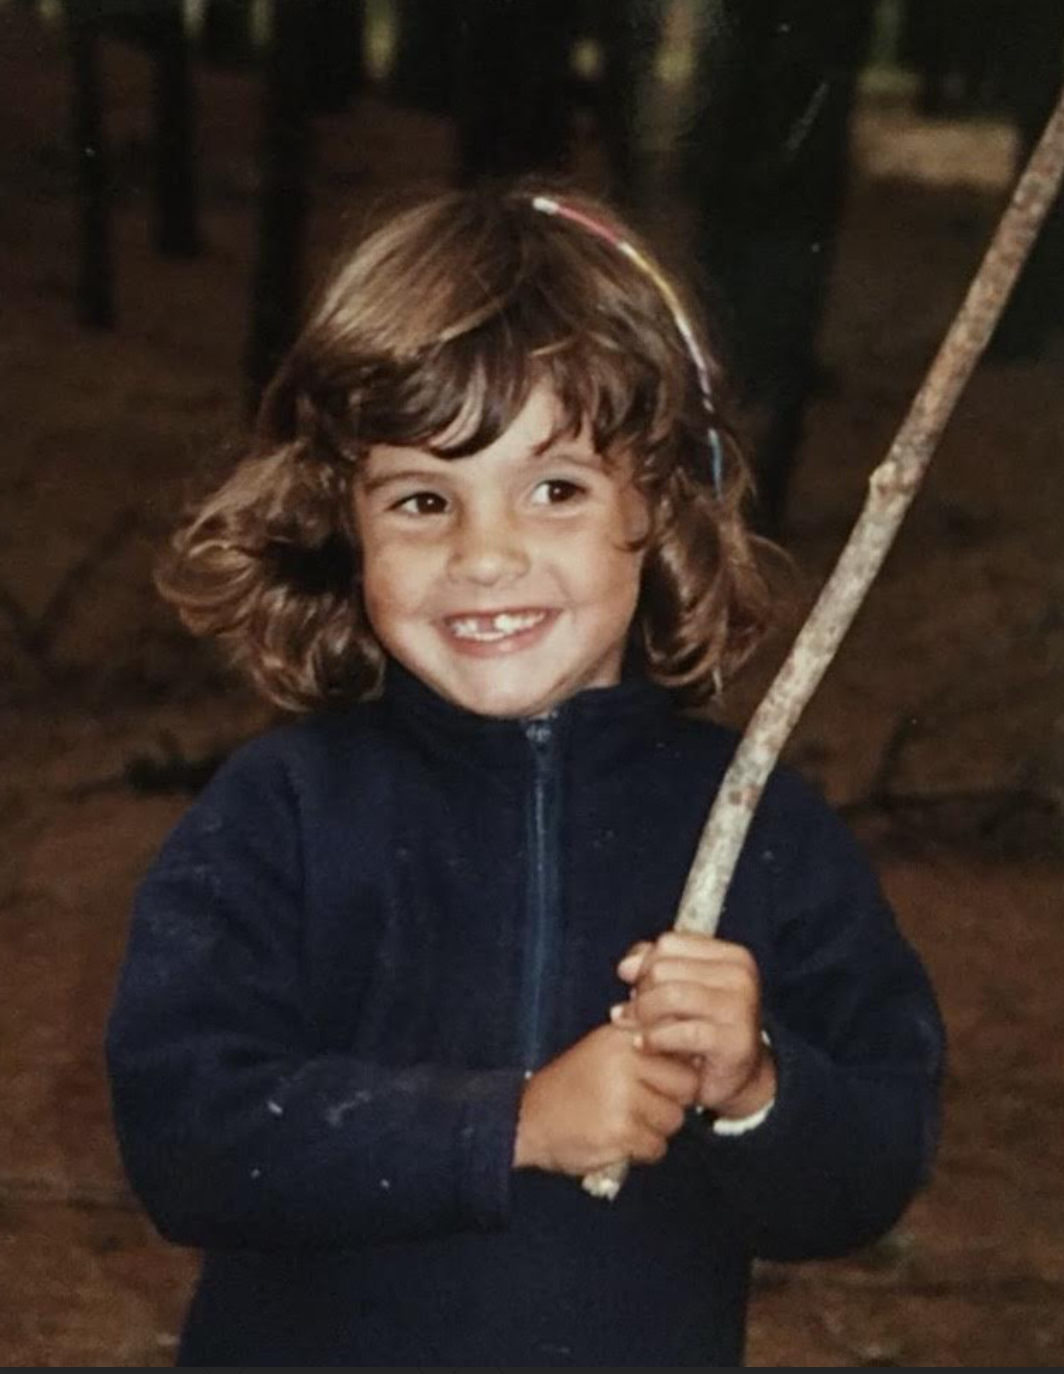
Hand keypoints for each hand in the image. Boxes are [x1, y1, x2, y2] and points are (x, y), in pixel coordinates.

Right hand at [513, 1023, 700, 1175]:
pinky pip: (656, 1147)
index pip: (680, 1051)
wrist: (528, 1118)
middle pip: (686, 1085)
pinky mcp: (620, 1131)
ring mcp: (624, 1096)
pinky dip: (642, 1151)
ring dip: (656, 1130)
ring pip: (673, 1120)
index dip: (679, 1073)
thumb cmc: (571, 1086)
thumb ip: (641, 1044)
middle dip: (673, 1102)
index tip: (664, 1084)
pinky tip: (620, 1141)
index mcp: (623, 1037)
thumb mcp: (603, 1049)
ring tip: (628, 1124)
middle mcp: (625, 1061)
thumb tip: (689, 1046)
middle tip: (646, 1108)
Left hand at [611, 931, 775, 1118]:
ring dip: (643, 1015)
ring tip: (635, 1029)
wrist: (737, 1075)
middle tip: (633, 1014)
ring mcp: (740, 1008)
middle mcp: (740, 977)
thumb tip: (625, 967)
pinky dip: (655, 1038)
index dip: (644, 966)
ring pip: (670, 996)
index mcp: (732, 956)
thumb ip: (654, 967)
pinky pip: (681, 1032)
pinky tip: (644, 1046)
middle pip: (664, 969)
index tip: (636, 988)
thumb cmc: (705, 1026)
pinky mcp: (733, 1041)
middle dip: (641, 993)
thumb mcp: (682, 989)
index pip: (668, 943)